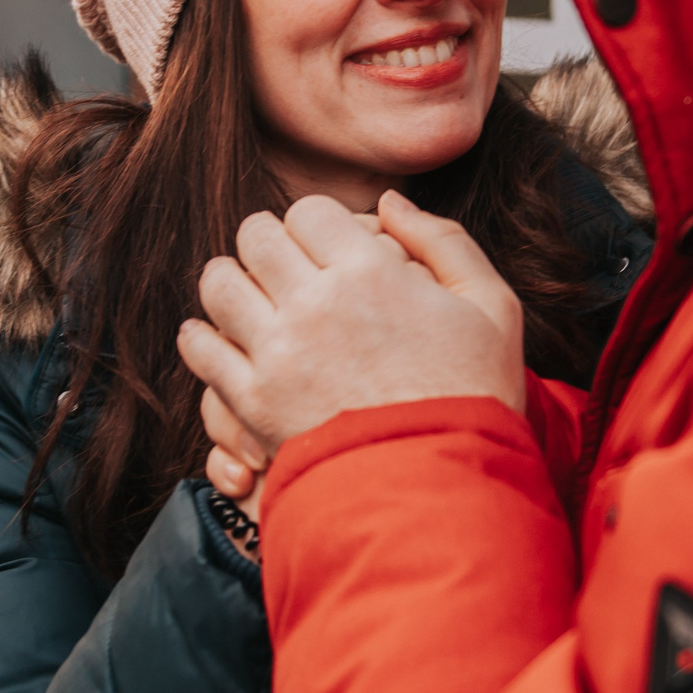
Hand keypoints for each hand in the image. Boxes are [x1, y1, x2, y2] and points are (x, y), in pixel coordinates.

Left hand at [178, 191, 524, 481]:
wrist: (443, 491)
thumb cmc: (476, 397)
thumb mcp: (492, 306)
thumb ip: (442, 240)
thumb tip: (389, 201)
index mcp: (371, 271)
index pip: (308, 210)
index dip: (318, 224)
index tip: (330, 249)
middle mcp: (315, 303)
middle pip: (256, 236)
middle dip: (271, 245)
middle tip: (289, 269)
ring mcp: (277, 353)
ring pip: (218, 283)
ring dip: (234, 283)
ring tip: (256, 301)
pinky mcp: (252, 403)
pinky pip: (200, 348)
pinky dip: (203, 337)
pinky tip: (225, 341)